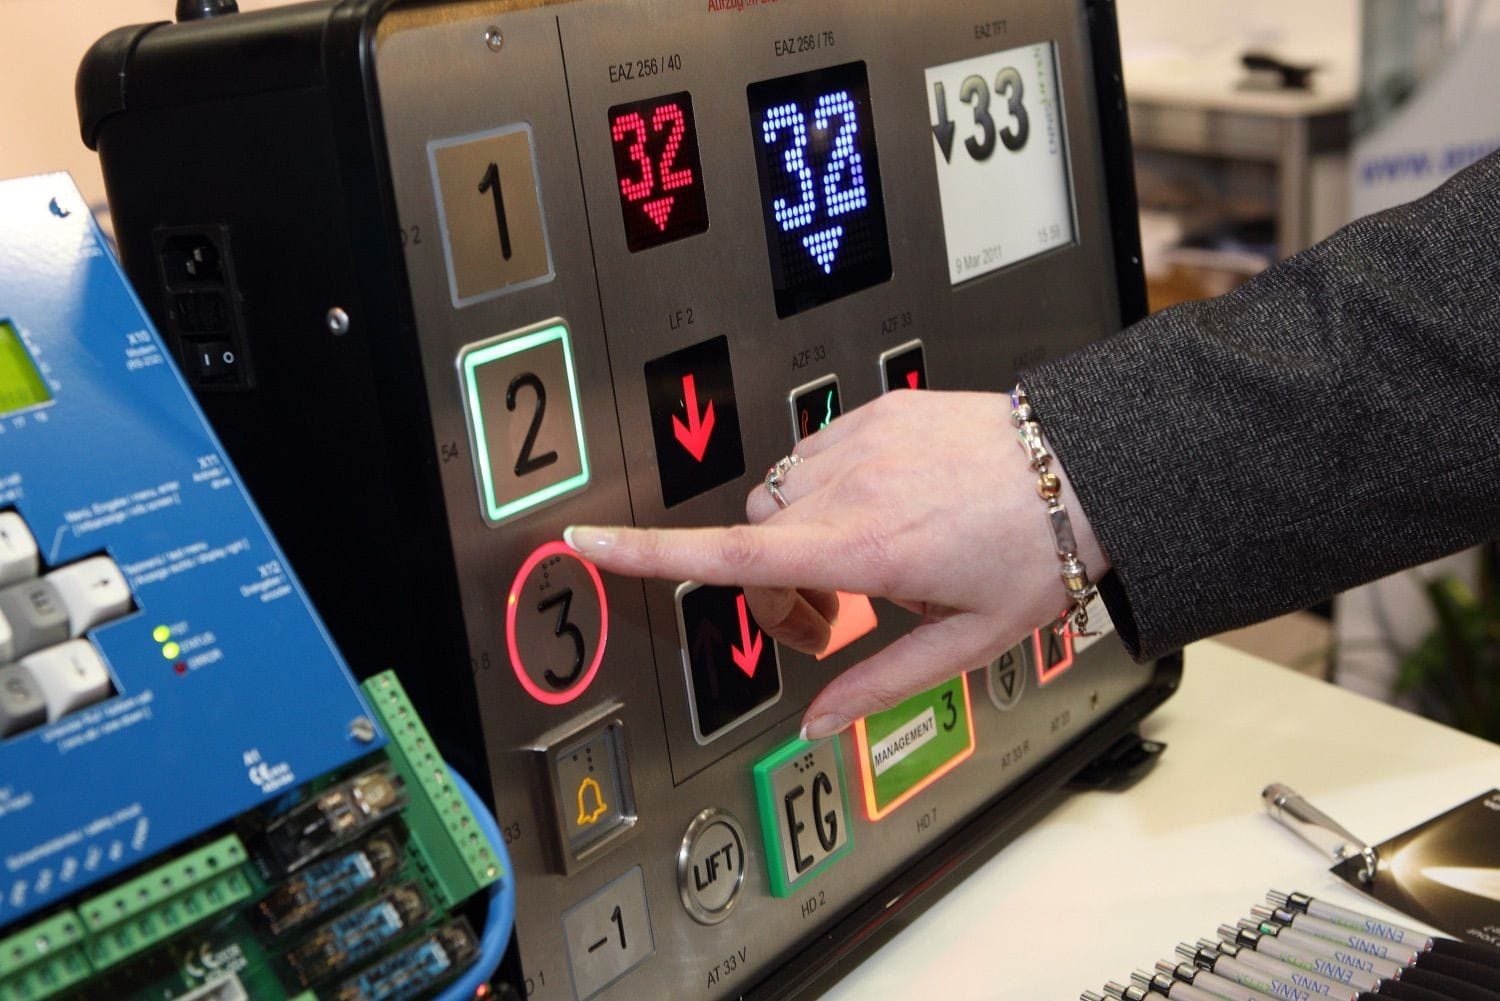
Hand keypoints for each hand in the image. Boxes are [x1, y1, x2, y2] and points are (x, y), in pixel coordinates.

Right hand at [565, 390, 1106, 737]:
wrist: (1087, 468)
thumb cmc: (1034, 555)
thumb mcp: (964, 642)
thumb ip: (878, 683)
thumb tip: (817, 724)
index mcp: (860, 547)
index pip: (728, 556)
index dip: (646, 553)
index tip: (585, 542)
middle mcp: (847, 487)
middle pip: (752, 535)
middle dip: (771, 581)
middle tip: (833, 618)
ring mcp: (860, 441)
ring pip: (782, 492)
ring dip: (799, 530)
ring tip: (869, 556)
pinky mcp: (878, 410)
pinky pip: (818, 452)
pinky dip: (831, 486)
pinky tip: (890, 505)